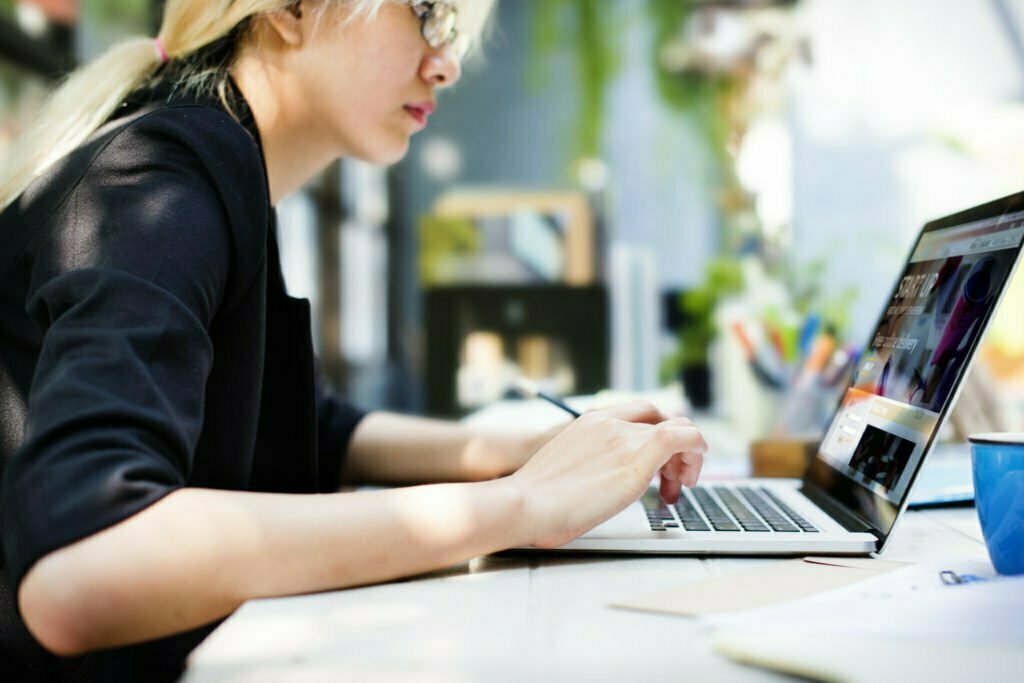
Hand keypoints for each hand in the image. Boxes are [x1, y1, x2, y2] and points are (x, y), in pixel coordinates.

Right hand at [506, 401, 705, 548]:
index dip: (653, 436)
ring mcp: (625, 436)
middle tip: (669, 482)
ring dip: (686, 457)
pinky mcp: (639, 456)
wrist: (526, 503)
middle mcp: (609, 422)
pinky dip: (697, 450)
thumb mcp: (563, 473)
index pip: (637, 414)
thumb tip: (590, 491)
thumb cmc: (535, 501)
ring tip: (676, 489)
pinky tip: (690, 476)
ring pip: (678, 427)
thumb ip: (585, 470)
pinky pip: (685, 436)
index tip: (653, 468)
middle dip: (673, 447)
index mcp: (589, 422)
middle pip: (660, 417)